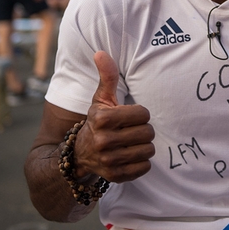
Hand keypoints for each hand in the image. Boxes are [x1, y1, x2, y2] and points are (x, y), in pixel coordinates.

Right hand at [74, 51, 154, 182]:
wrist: (80, 154)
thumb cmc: (97, 121)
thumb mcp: (101, 99)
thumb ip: (106, 76)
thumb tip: (101, 52)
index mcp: (102, 119)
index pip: (143, 114)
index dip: (140, 114)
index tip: (131, 116)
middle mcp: (103, 141)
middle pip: (148, 133)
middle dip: (143, 130)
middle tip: (132, 130)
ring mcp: (109, 161)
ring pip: (148, 150)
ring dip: (144, 146)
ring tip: (132, 143)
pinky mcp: (115, 176)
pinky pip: (144, 167)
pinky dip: (141, 162)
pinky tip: (131, 156)